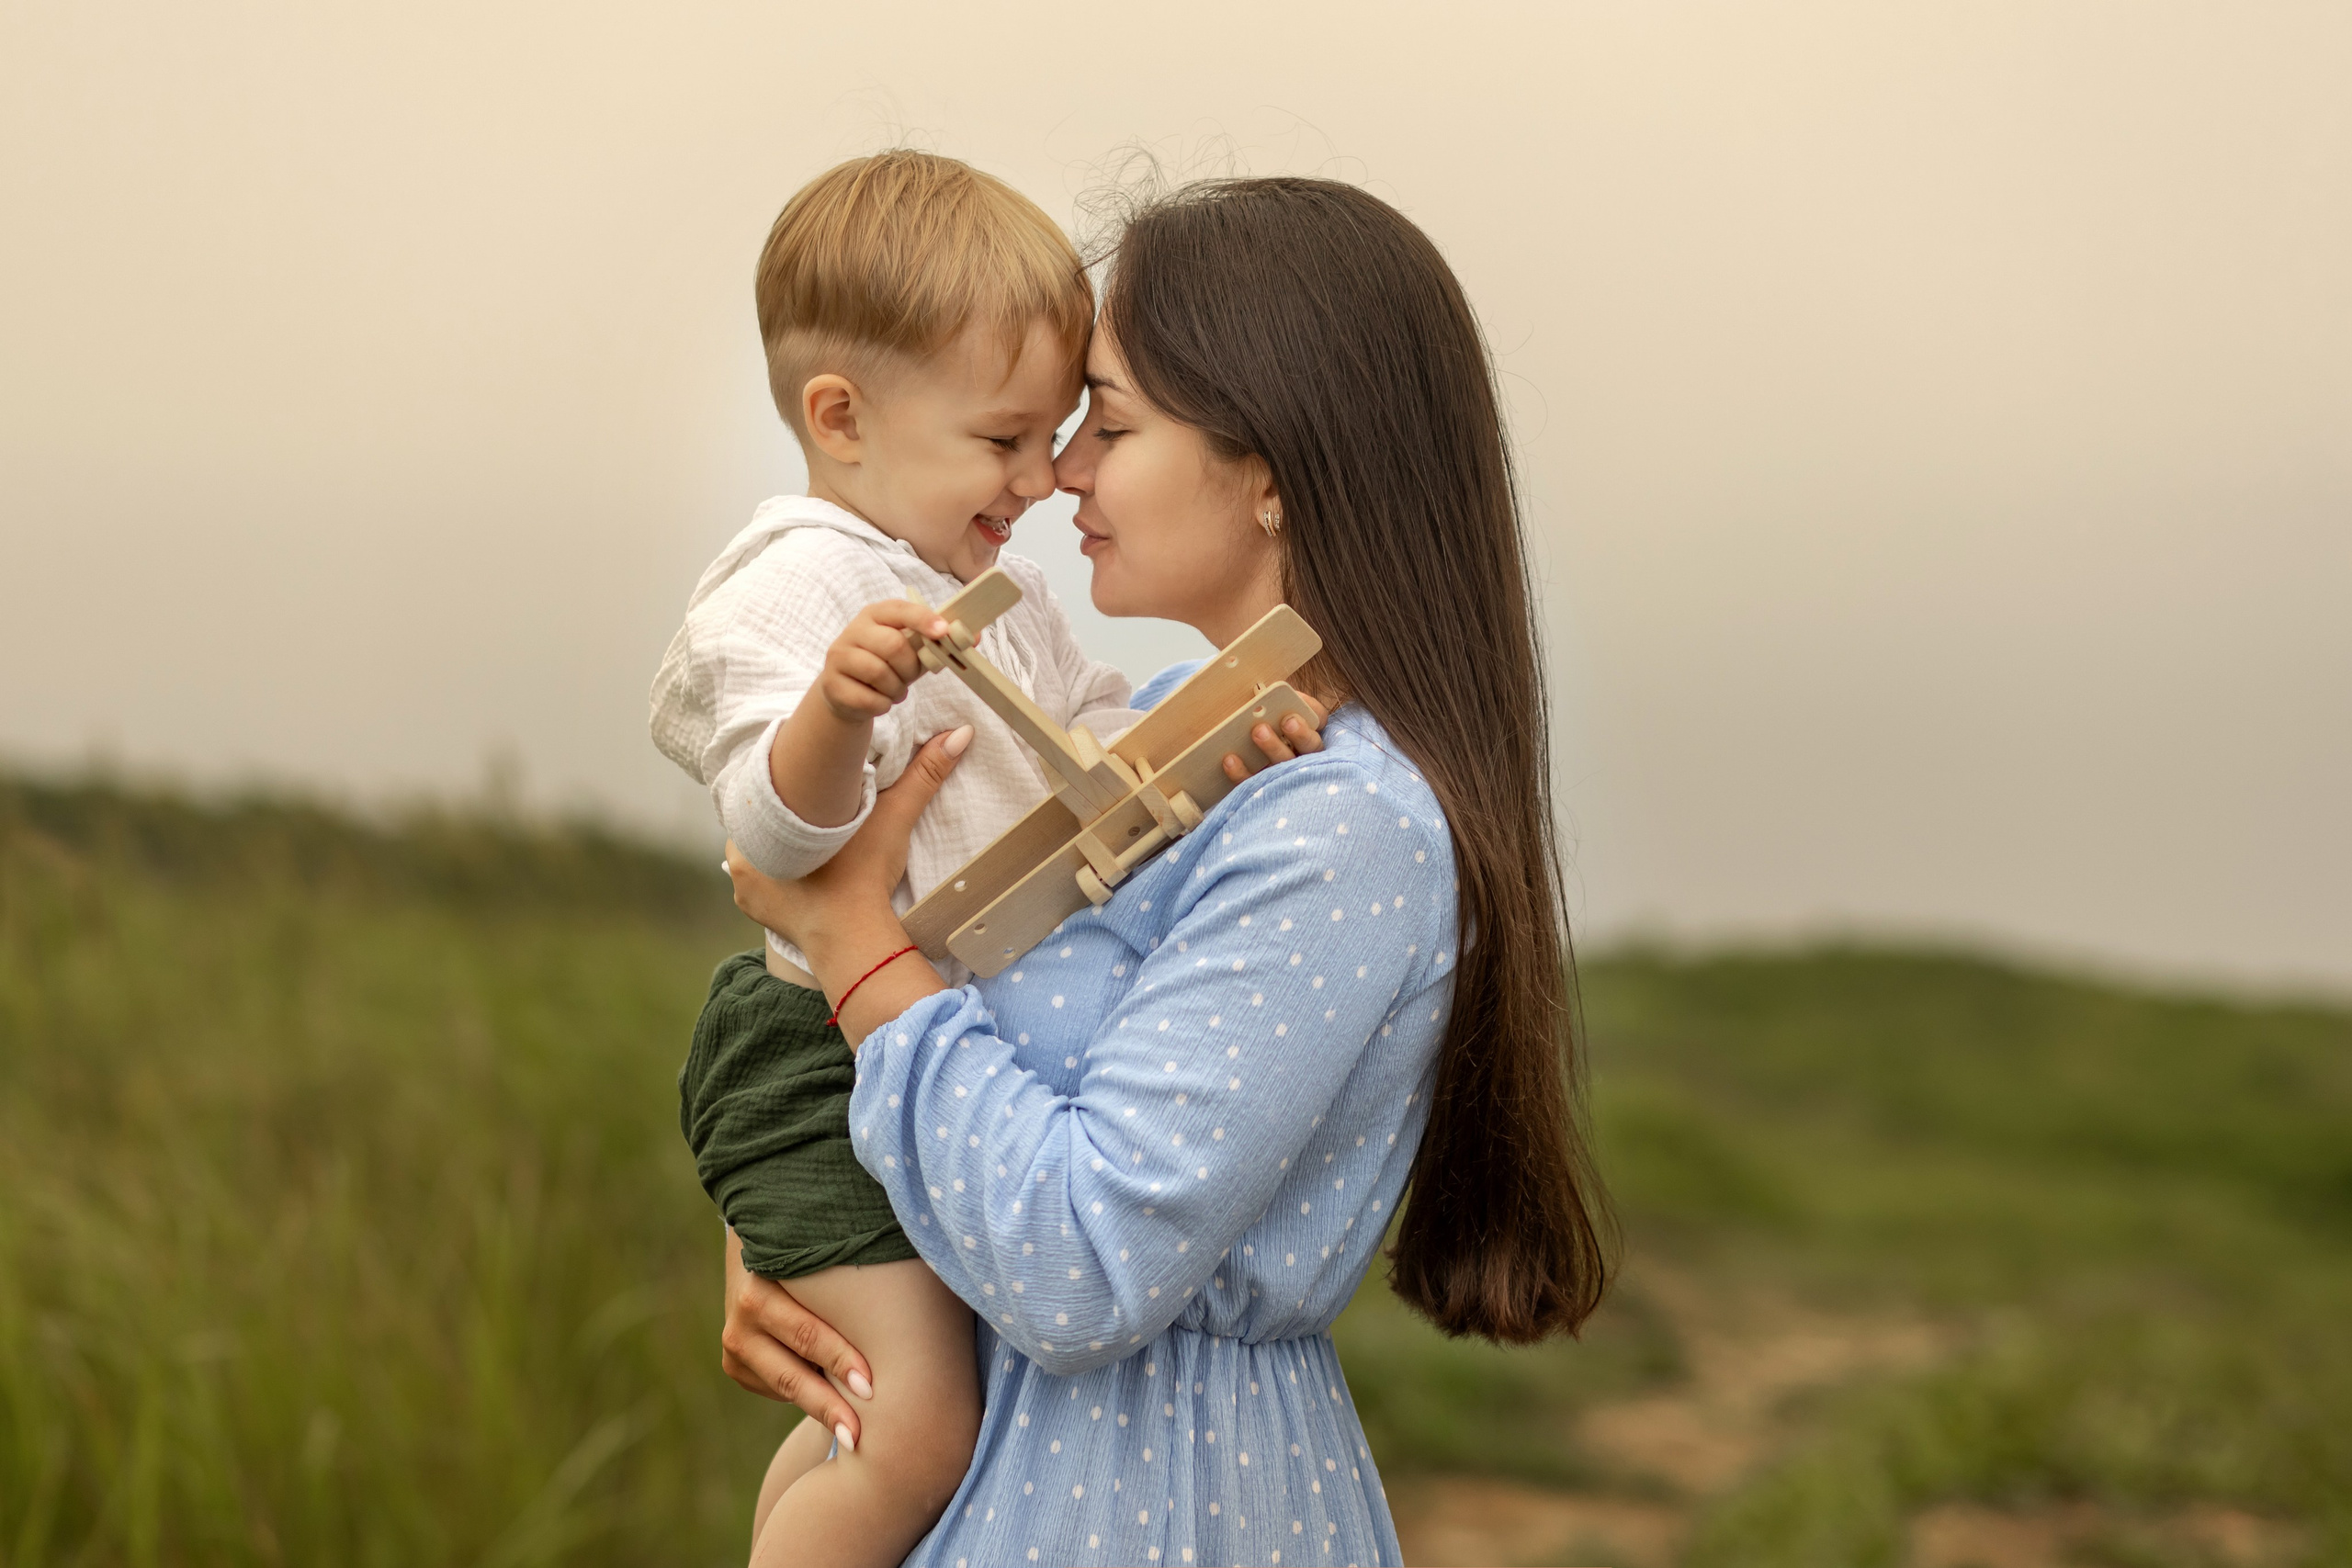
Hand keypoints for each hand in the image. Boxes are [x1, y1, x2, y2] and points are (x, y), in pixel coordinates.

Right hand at [720, 1228, 874, 1448]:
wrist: (764, 1258)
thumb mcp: (825, 1263)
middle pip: (792, 1371)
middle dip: (829, 1403)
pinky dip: (804, 1400)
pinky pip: (775, 1390)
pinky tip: (833, 1411)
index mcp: (765, 1281)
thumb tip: (913, 1306)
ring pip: (783, 1387)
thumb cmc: (818, 1261)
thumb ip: (849, 1286)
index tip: (871, 1386)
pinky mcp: (736, 1367)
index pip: (807, 1331)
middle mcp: (744, 1314)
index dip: (840, 1358)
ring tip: (851, 1436)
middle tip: (859, 1433)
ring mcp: (735, 1344)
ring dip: (821, 1411)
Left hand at [726, 725, 971, 955]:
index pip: (767, 790)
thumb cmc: (863, 875)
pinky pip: (760, 888)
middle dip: (783, 818)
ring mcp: (745, 888)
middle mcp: (740, 854)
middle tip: (811, 817)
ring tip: (805, 845)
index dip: (789, 787)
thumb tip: (960, 732)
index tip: (809, 790)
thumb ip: (922, 774)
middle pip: (762, 823)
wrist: (853, 938)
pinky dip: (776, 881)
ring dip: (778, 849)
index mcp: (760, 820)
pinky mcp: (755, 913)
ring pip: (759, 854)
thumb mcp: (892, 816)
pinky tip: (798, 875)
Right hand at [816, 601, 951, 723]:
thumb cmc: (888, 665)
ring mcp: (839, 656)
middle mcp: (854, 630)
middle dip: (910, 667)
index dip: (923, 619)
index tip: (943, 631)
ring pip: (879, 673)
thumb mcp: (914, 651)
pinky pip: (869, 699)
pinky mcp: (831, 684)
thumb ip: (938, 642)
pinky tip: (880, 700)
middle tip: (910, 676)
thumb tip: (975, 636)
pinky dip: (883, 705)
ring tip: (894, 689)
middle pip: (893, 645)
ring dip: (896, 688)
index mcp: (876, 614)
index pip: (900, 609)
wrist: (848, 692)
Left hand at [1220, 693, 1329, 782]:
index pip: (1318, 717)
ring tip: (1258, 732)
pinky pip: (1255, 783)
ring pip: (1286, 766)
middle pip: (1311, 746)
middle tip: (1287, 721)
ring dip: (1273, 748)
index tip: (1300, 701)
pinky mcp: (1261, 790)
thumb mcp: (1261, 709)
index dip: (1312, 710)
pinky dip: (1241, 772)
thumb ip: (1266, 701)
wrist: (1223, 760)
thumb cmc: (1250, 724)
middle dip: (1300, 733)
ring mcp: (1285, 776)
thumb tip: (1259, 693)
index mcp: (1305, 729)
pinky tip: (1229, 759)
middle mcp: (1303, 755)